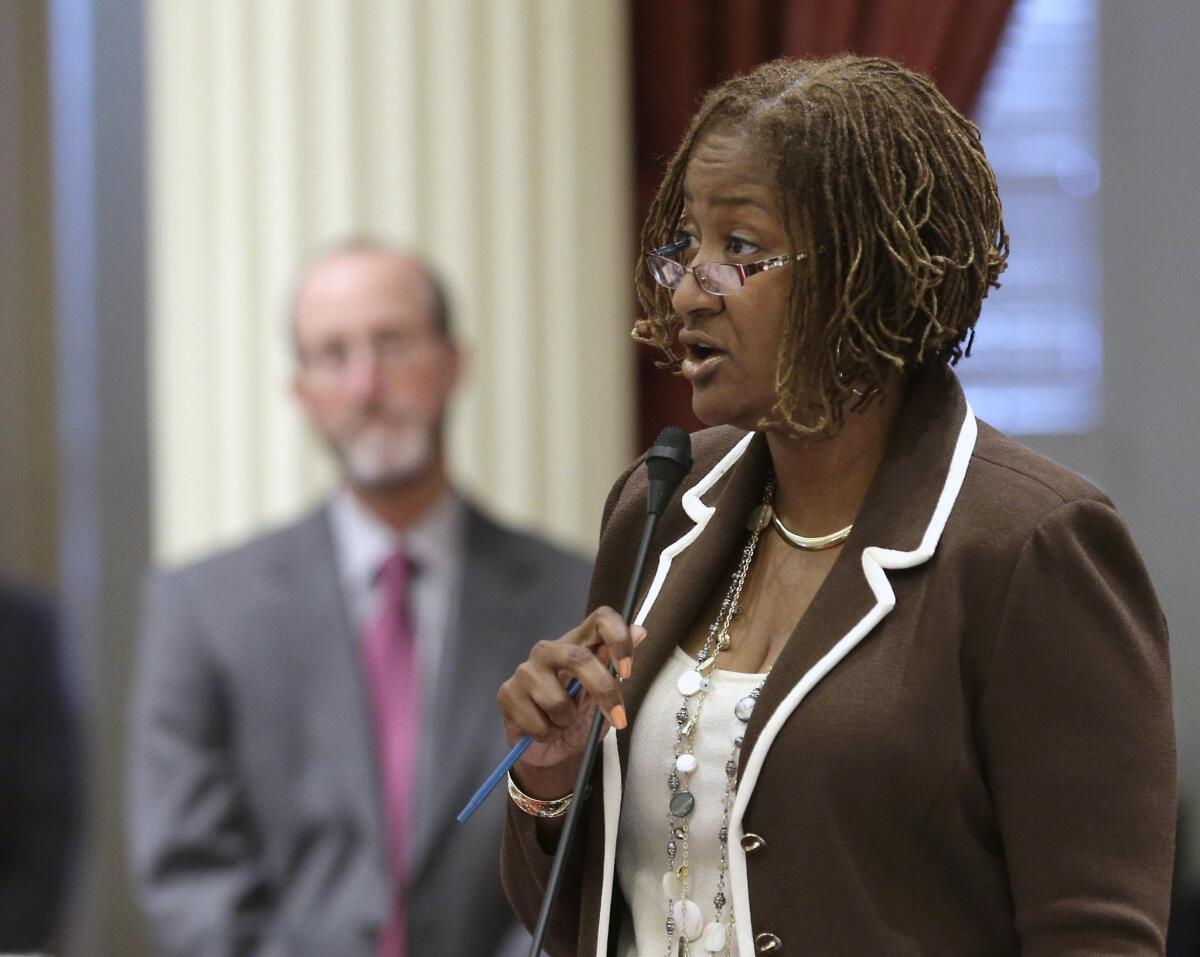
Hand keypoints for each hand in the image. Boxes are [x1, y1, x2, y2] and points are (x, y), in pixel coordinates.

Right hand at [497, 606, 646, 798]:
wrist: (551, 752)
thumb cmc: (579, 719)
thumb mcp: (605, 696)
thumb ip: (616, 663)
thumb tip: (640, 630)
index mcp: (578, 644)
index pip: (600, 619)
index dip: (617, 638)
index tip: (627, 670)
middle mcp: (550, 650)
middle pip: (578, 657)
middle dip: (601, 691)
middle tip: (617, 719)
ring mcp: (525, 670)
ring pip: (557, 699)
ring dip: (567, 721)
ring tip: (561, 723)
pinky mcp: (507, 692)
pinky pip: (537, 721)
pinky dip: (546, 734)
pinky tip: (541, 729)